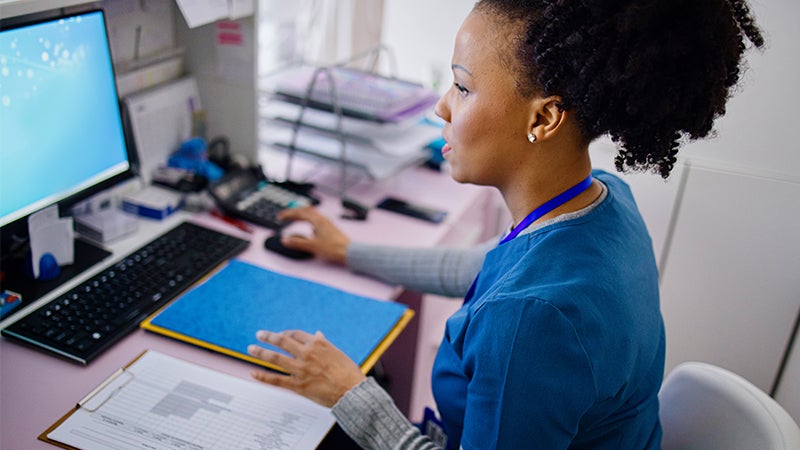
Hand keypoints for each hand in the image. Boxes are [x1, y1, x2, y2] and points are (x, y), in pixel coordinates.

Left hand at [248, 330, 365, 407]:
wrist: (352, 391)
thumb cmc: (348, 372)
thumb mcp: (337, 353)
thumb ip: (324, 344)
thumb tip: (317, 334)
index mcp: (317, 344)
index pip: (295, 334)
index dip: (285, 333)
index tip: (280, 335)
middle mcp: (307, 354)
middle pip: (282, 341)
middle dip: (268, 337)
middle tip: (259, 334)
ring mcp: (301, 369)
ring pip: (275, 358)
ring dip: (261, 352)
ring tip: (251, 348)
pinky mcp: (298, 385)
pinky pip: (277, 380)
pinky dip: (263, 376)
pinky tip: (253, 373)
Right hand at [277, 207, 349, 263]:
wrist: (349, 252)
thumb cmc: (334, 248)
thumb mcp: (312, 246)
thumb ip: (298, 243)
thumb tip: (285, 240)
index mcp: (318, 221)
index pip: (300, 213)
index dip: (288, 214)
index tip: (280, 217)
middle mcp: (323, 220)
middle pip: (306, 210)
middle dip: (294, 212)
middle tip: (286, 216)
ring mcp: (327, 223)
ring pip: (312, 214)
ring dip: (302, 215)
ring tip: (295, 218)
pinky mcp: (330, 228)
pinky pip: (317, 220)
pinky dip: (309, 220)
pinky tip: (309, 227)